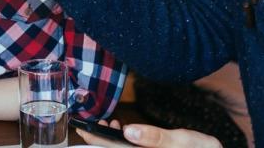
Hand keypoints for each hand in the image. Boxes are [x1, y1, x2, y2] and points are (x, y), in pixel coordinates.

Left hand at [77, 120, 222, 147]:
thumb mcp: (181, 141)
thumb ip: (155, 137)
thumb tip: (129, 132)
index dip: (96, 140)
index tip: (82, 130)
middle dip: (102, 139)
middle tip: (95, 123)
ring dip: (113, 140)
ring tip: (111, 124)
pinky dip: (126, 141)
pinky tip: (127, 131)